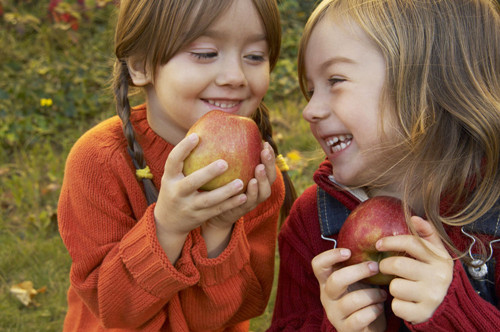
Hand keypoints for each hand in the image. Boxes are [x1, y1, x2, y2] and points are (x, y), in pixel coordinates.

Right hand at [153, 133, 249, 261]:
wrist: (168, 222)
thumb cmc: (176, 189)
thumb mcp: (173, 176)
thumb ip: (186, 160)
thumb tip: (203, 132)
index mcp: (169, 178)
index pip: (173, 160)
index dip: (183, 148)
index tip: (197, 136)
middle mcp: (176, 192)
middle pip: (191, 183)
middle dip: (208, 173)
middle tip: (225, 163)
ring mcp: (187, 207)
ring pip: (208, 200)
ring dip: (225, 192)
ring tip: (240, 182)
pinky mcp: (198, 217)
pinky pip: (217, 210)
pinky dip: (230, 204)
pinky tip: (244, 196)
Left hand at [206, 142, 276, 227]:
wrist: (214, 213)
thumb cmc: (221, 187)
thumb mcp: (226, 172)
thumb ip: (228, 157)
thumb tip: (218, 132)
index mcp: (257, 180)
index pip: (267, 166)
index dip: (269, 155)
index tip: (264, 143)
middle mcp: (258, 190)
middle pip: (270, 178)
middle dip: (270, 164)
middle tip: (265, 151)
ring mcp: (252, 201)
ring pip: (264, 191)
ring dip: (263, 179)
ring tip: (259, 168)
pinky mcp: (243, 210)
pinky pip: (250, 202)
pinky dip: (252, 193)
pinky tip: (249, 183)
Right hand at [312, 249, 386, 331]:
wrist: (366, 329)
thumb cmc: (363, 298)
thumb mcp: (357, 281)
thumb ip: (358, 265)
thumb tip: (377, 241)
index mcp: (326, 281)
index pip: (317, 265)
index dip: (330, 256)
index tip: (348, 251)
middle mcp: (327, 296)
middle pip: (335, 280)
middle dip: (358, 271)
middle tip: (375, 267)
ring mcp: (335, 314)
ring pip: (352, 300)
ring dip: (373, 294)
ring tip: (383, 294)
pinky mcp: (346, 329)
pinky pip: (360, 318)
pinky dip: (374, 311)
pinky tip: (379, 308)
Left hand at [377, 216, 453, 323]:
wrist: (446, 304)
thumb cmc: (431, 272)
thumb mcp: (434, 252)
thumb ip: (426, 234)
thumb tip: (415, 217)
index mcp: (440, 258)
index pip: (412, 243)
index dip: (391, 241)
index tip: (378, 244)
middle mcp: (439, 277)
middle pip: (398, 265)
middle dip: (385, 265)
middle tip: (385, 267)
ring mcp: (432, 296)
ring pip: (395, 286)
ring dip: (392, 286)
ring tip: (400, 285)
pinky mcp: (423, 313)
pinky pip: (397, 306)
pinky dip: (396, 304)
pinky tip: (404, 301)